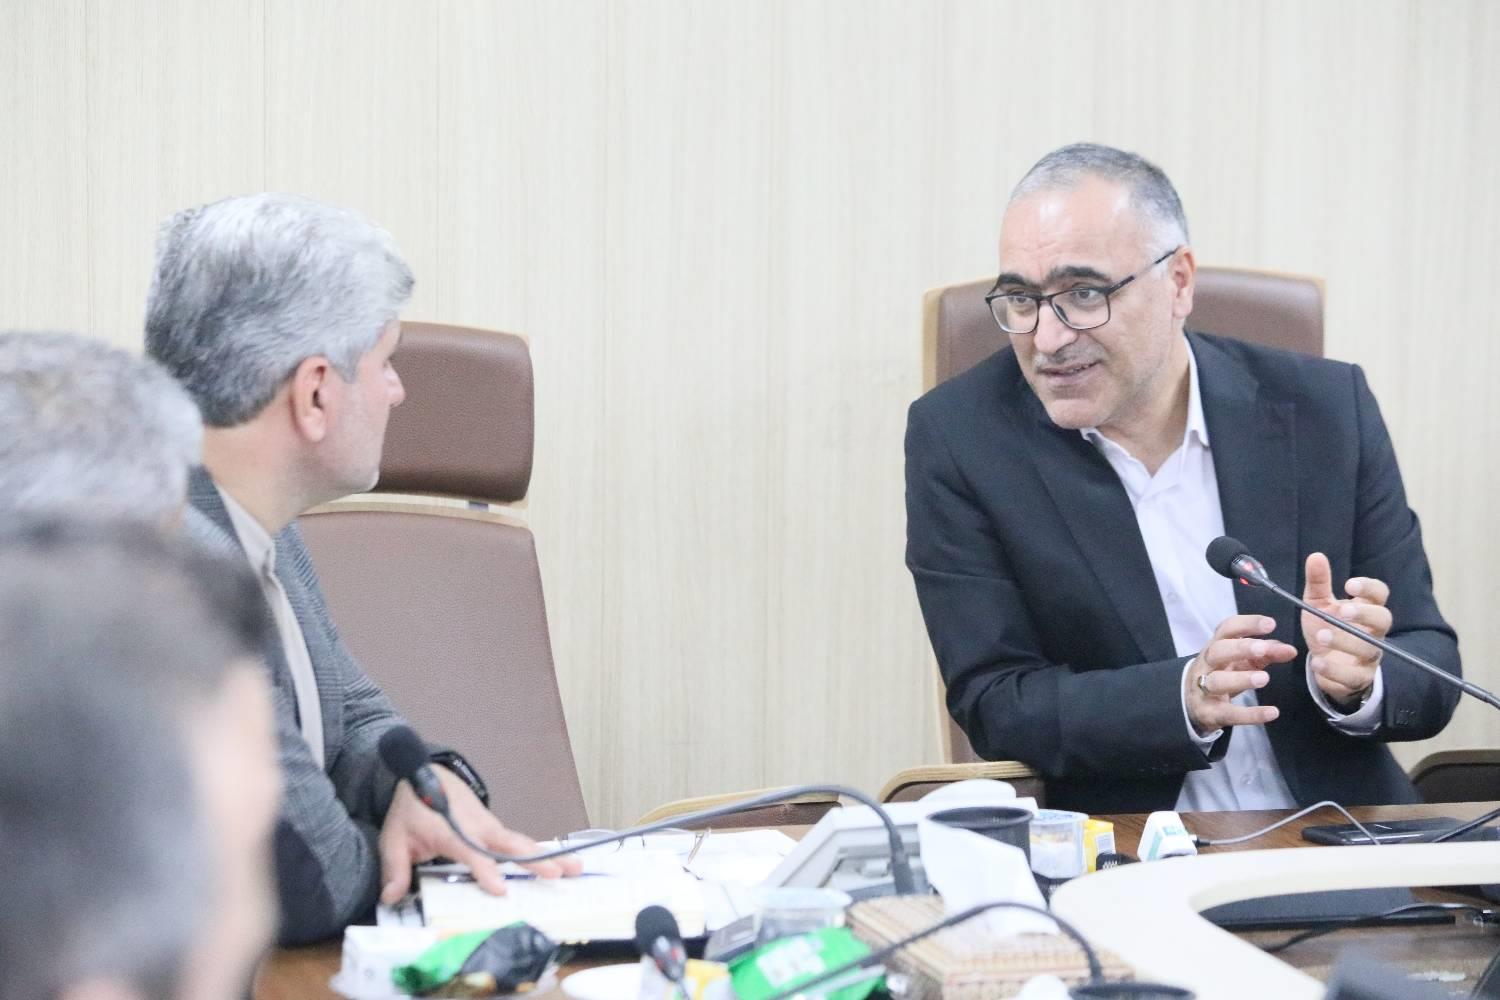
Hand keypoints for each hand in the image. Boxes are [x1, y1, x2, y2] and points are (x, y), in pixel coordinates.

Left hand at [378, 766, 582, 904]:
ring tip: (575, 867)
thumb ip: (395, 868)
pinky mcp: (496, 830)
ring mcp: (490, 827)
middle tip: (558, 873)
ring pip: (522, 843)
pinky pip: (519, 843)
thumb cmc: (411, 809)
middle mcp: (477, 827)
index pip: (471, 852)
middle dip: (533, 860)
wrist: (426, 773)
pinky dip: (541, 853)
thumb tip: (391, 897)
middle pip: (509, 845)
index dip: (485, 870)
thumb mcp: (393, 837)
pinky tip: (563, 864)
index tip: (500, 889)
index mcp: (451, 830)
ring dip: (548, 855)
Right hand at [1186, 614, 1298, 734]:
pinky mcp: (1210, 713)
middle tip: (1263, 649)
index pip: (1227, 629)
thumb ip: (1266, 653)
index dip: (1247, 624)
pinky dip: (1250, 715)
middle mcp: (1207, 665)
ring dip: (1241, 679)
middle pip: (1217, 651)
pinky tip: (1272, 713)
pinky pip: (1229, 713)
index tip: (1270, 624)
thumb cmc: (1222, 674)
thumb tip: (1290, 650)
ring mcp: (1204, 689)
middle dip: (1240, 649)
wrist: (1192, 703)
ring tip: (1264, 678)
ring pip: (1218, 681)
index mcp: (1216, 646)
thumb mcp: (1242, 661)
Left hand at [1301, 552, 1388, 704]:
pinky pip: (1352, 676)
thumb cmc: (1327, 628)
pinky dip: (1334, 670)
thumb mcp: (1318, 604)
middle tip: (1343, 611)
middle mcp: (1373, 632)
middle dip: (1365, 614)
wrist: (1323, 664)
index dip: (1369, 588)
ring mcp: (1368, 656)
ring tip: (1321, 635)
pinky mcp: (1358, 678)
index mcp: (1366, 609)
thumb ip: (1318, 582)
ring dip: (1346, 642)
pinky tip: (1317, 661)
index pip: (1379, 594)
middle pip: (1383, 620)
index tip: (1349, 584)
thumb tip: (1316, 556)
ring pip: (1369, 649)